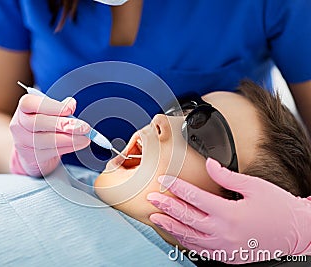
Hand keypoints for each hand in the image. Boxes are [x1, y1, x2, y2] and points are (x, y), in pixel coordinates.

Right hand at [9, 94, 90, 176]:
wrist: (30, 150)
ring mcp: (24, 142)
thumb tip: (71, 103)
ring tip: (85, 138)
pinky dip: (69, 147)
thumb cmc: (41, 126)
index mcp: (23, 109)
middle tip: (83, 127)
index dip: (50, 106)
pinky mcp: (32, 158)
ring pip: (46, 140)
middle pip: (38, 122)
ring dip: (70, 139)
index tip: (69, 109)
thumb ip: (59, 107)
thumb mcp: (49, 113)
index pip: (30, 103)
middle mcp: (19, 125)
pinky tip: (79, 144)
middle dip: (63, 124)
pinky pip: (52, 152)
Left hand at [147, 158, 310, 263]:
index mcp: (230, 213)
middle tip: (151, 198)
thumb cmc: (278, 209)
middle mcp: (223, 232)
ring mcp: (224, 247)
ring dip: (170, 227)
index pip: (195, 197)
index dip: (177, 187)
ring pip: (189, 237)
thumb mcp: (254, 187)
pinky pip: (200, 250)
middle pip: (187, 218)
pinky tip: (177, 234)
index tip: (164, 179)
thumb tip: (210, 164)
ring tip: (156, 218)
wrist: (296, 234)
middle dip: (166, 207)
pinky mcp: (226, 256)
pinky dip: (185, 241)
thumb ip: (227, 176)